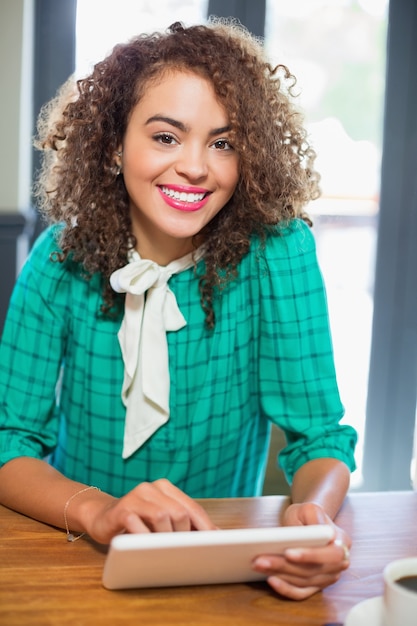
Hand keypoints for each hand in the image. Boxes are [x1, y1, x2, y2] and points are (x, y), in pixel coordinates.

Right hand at [84, 479, 216, 543]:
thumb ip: (184, 522)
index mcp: (165, 488)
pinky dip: (146, 539)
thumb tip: (215, 534)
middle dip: (184, 535)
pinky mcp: (121, 509)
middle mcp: (151, 488)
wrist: (102, 516)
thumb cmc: (137, 521)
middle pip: (179, 512)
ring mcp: (135, 496)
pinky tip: (147, 548)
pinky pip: (138, 524)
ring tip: (165, 551)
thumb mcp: (162, 519)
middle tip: (183, 552)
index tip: (215, 543)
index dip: (205, 526)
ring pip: (162, 517)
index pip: (191, 507)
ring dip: (166, 538)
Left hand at [252, 502, 350, 599]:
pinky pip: (302, 593)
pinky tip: (271, 579)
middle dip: (285, 566)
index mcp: (342, 542)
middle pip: (312, 570)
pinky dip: (286, 589)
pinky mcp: (317, 586)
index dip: (309, 555)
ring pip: (304, 581)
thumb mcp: (310, 507)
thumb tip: (313, 531)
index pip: (329, 554)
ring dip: (280, 575)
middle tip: (261, 560)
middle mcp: (339, 563)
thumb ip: (313, 514)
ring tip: (259, 565)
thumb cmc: (308, 515)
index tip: (287, 552)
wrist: (310, 522)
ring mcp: (328, 577)